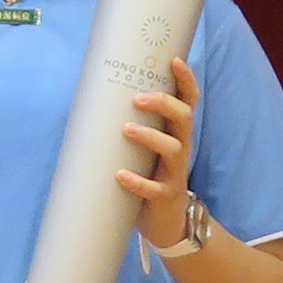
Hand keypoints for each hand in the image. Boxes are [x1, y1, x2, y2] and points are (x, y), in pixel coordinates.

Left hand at [113, 57, 202, 218]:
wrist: (165, 221)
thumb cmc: (150, 174)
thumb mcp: (146, 146)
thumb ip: (132, 123)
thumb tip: (93, 96)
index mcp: (177, 132)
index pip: (189, 101)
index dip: (186, 80)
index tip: (174, 61)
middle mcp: (181, 148)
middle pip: (184, 118)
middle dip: (164, 104)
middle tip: (138, 98)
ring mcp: (175, 173)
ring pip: (173, 149)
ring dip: (150, 136)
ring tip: (126, 129)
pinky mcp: (165, 196)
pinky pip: (154, 188)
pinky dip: (137, 181)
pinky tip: (120, 175)